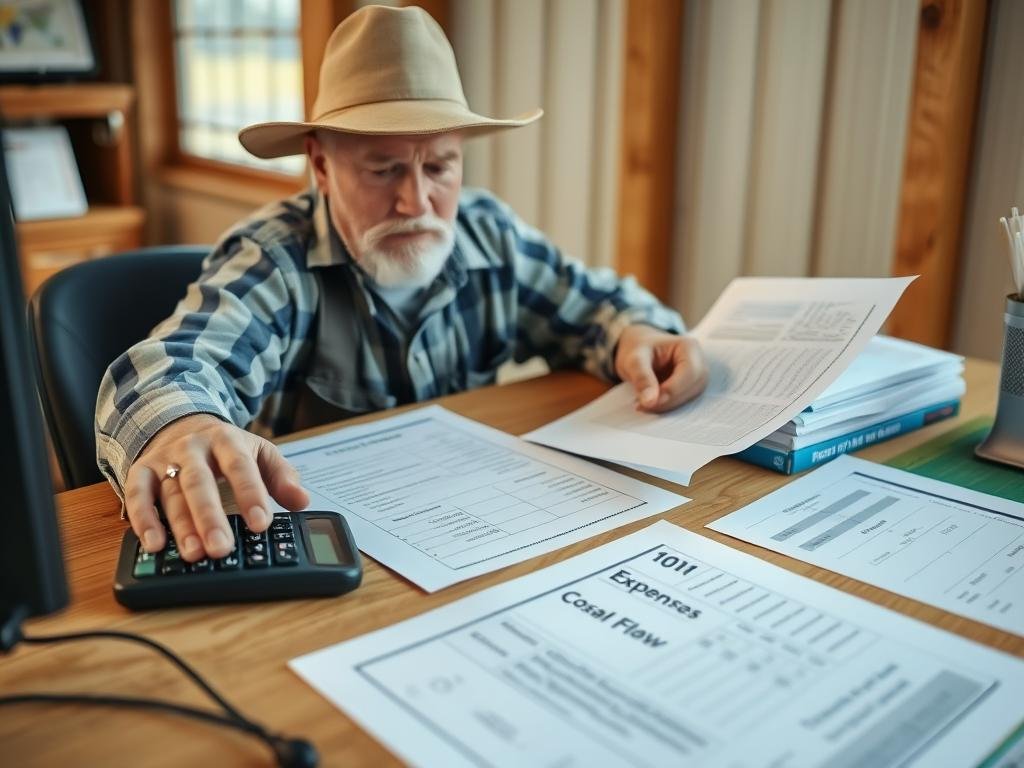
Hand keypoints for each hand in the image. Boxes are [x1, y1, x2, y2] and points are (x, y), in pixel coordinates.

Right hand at [124, 414, 309, 560]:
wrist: (182, 424)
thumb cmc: (226, 448)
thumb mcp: (259, 453)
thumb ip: (281, 476)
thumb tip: (301, 500)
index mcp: (226, 440)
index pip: (240, 467)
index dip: (251, 495)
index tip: (261, 524)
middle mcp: (193, 447)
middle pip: (200, 483)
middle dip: (210, 517)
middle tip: (221, 548)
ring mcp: (165, 459)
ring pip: (171, 494)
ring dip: (181, 526)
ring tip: (193, 553)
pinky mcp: (140, 471)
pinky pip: (137, 495)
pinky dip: (143, 519)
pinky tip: (154, 544)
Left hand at [615, 326, 707, 412]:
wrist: (638, 352)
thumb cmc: (637, 350)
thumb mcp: (634, 360)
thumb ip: (642, 378)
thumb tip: (649, 401)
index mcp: (689, 347)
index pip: (690, 373)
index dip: (672, 390)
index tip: (648, 402)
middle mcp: (699, 363)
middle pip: (693, 388)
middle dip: (668, 401)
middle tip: (641, 406)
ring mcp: (697, 378)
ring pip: (689, 399)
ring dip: (666, 406)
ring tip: (641, 404)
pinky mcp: (691, 390)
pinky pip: (684, 404)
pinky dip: (666, 407)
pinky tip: (649, 404)